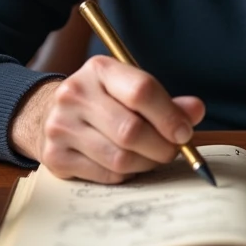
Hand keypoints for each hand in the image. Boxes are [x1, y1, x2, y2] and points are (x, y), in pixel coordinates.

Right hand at [10, 55, 204, 183]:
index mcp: (100, 69)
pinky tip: (128, 164)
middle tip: (172, 151)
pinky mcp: (55, 157)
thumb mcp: (130, 89)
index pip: (141, 91)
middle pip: (131, 130)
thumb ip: (166, 101)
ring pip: (120, 158)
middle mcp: (75, 94)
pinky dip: (126, 175)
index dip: (169, 116)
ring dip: (146, 164)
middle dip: (161, 147)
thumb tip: (196, 110)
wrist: (48, 113)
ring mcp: (61, 126)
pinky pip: (105, 175)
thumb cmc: (104, 101)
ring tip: (152, 158)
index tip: (185, 133)